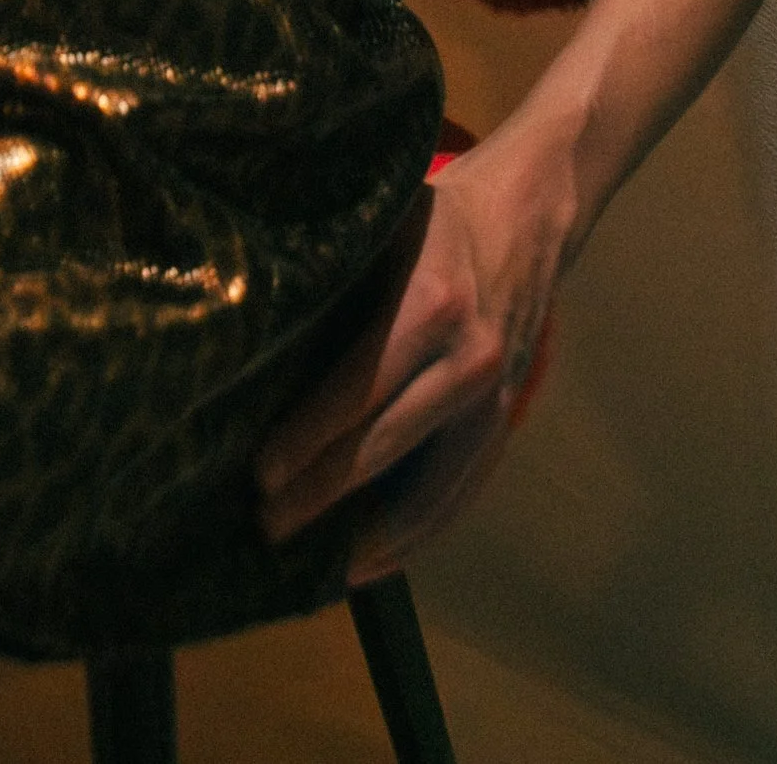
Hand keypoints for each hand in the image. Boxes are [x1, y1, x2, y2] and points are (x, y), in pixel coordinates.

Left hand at [253, 152, 559, 584]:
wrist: (528, 213)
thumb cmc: (435, 215)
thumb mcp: (381, 225)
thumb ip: (332, 274)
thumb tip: (247, 326)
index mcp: (430, 304)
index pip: (358, 391)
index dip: (306, 441)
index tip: (259, 476)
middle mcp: (467, 361)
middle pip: (384, 448)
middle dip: (320, 494)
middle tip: (264, 526)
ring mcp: (495, 399)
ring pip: (429, 491)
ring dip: (370, 535)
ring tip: (315, 563)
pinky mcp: (506, 421)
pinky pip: (462, 494)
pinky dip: (418, 535)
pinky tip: (374, 560)